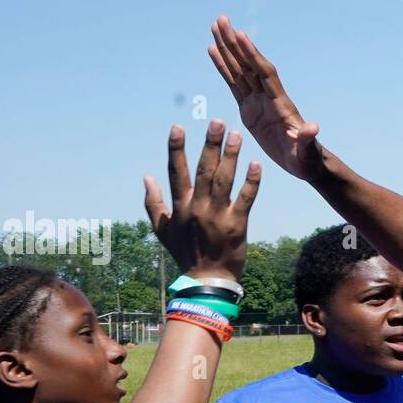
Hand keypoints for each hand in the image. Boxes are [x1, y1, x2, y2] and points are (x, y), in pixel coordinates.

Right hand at [143, 120, 258, 280]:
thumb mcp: (162, 230)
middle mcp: (197, 208)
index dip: (176, 149)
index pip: (176, 172)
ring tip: (237, 134)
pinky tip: (255, 164)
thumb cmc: (185, 253)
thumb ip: (153, 203)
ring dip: (230, 156)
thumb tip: (146, 176)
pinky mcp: (237, 224)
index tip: (178, 127)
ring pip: (224, 180)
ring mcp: (218, 216)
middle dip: (210, 144)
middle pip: (203, 170)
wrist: (207, 280)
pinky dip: (251, 182)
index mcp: (180, 207)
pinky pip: (245, 199)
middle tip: (217, 122)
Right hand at [208, 16, 323, 182]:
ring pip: (240, 70)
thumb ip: (308, 138)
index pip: (265, 73)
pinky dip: (223, 67)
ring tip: (215, 27)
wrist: (304, 162)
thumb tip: (314, 127)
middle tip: (221, 19)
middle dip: (235, 43)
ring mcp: (258, 101)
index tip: (240, 34)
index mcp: (280, 104)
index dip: (253, 55)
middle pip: (249, 64)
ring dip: (227, 48)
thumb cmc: (306, 158)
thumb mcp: (307, 151)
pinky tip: (213, 51)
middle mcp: (268, 96)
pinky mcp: (249, 109)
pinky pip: (233, 84)